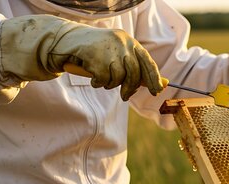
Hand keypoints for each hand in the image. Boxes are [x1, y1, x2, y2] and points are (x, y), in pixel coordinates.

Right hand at [0, 15, 163, 99]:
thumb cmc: (96, 52)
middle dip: (130, 88)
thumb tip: (160, 84)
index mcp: (129, 42)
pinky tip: (92, 76)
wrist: (68, 42)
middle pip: (133, 73)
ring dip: (109, 84)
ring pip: (118, 78)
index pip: (147, 62)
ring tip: (101, 79)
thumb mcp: (117, 56)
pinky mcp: (95, 56)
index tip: (157, 91)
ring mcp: (108, 49)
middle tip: (124, 97)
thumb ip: (135, 68)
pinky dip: (97, 82)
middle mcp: (122, 43)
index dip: (153, 78)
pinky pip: (103, 80)